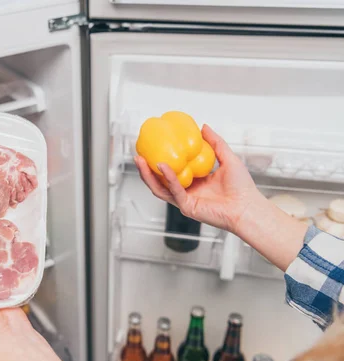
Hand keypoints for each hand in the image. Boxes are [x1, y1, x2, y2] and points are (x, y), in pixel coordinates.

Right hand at [135, 124, 262, 233]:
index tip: (153, 147)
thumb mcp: (228, 158)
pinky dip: (167, 178)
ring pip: (160, 188)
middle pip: (160, 181)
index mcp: (195, 182)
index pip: (172, 171)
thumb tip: (203, 127)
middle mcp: (188, 192)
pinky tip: (162, 166)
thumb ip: (215, 143)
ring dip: (148, 175)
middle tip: (138, 154)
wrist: (248, 207)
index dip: (160, 160)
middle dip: (146, 169)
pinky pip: (173, 191)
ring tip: (140, 161)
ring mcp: (185, 200)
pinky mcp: (187, 207)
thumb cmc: (242, 188)